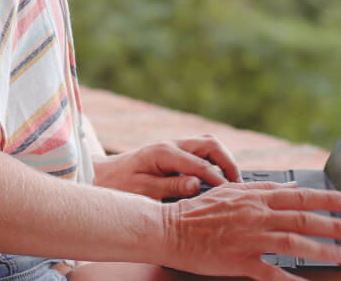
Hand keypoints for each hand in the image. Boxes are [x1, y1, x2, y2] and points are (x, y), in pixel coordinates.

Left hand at [93, 135, 242, 199]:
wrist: (100, 177)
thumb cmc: (118, 186)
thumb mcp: (142, 191)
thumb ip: (169, 188)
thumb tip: (196, 185)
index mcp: (163, 152)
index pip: (200, 164)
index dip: (218, 180)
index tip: (231, 195)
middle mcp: (171, 145)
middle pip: (210, 144)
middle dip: (228, 162)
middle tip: (239, 185)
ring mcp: (173, 146)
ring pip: (208, 144)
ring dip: (223, 159)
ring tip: (234, 182)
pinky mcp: (174, 153)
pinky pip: (201, 151)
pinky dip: (215, 161)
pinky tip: (219, 179)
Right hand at [163, 182, 340, 279]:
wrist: (170, 229)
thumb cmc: (200, 211)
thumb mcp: (233, 190)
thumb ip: (264, 189)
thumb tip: (292, 186)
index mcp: (256, 197)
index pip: (300, 196)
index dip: (327, 200)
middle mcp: (256, 216)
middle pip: (303, 220)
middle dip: (335, 226)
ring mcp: (249, 239)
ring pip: (293, 244)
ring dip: (320, 250)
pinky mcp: (239, 261)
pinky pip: (269, 272)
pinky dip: (289, 280)